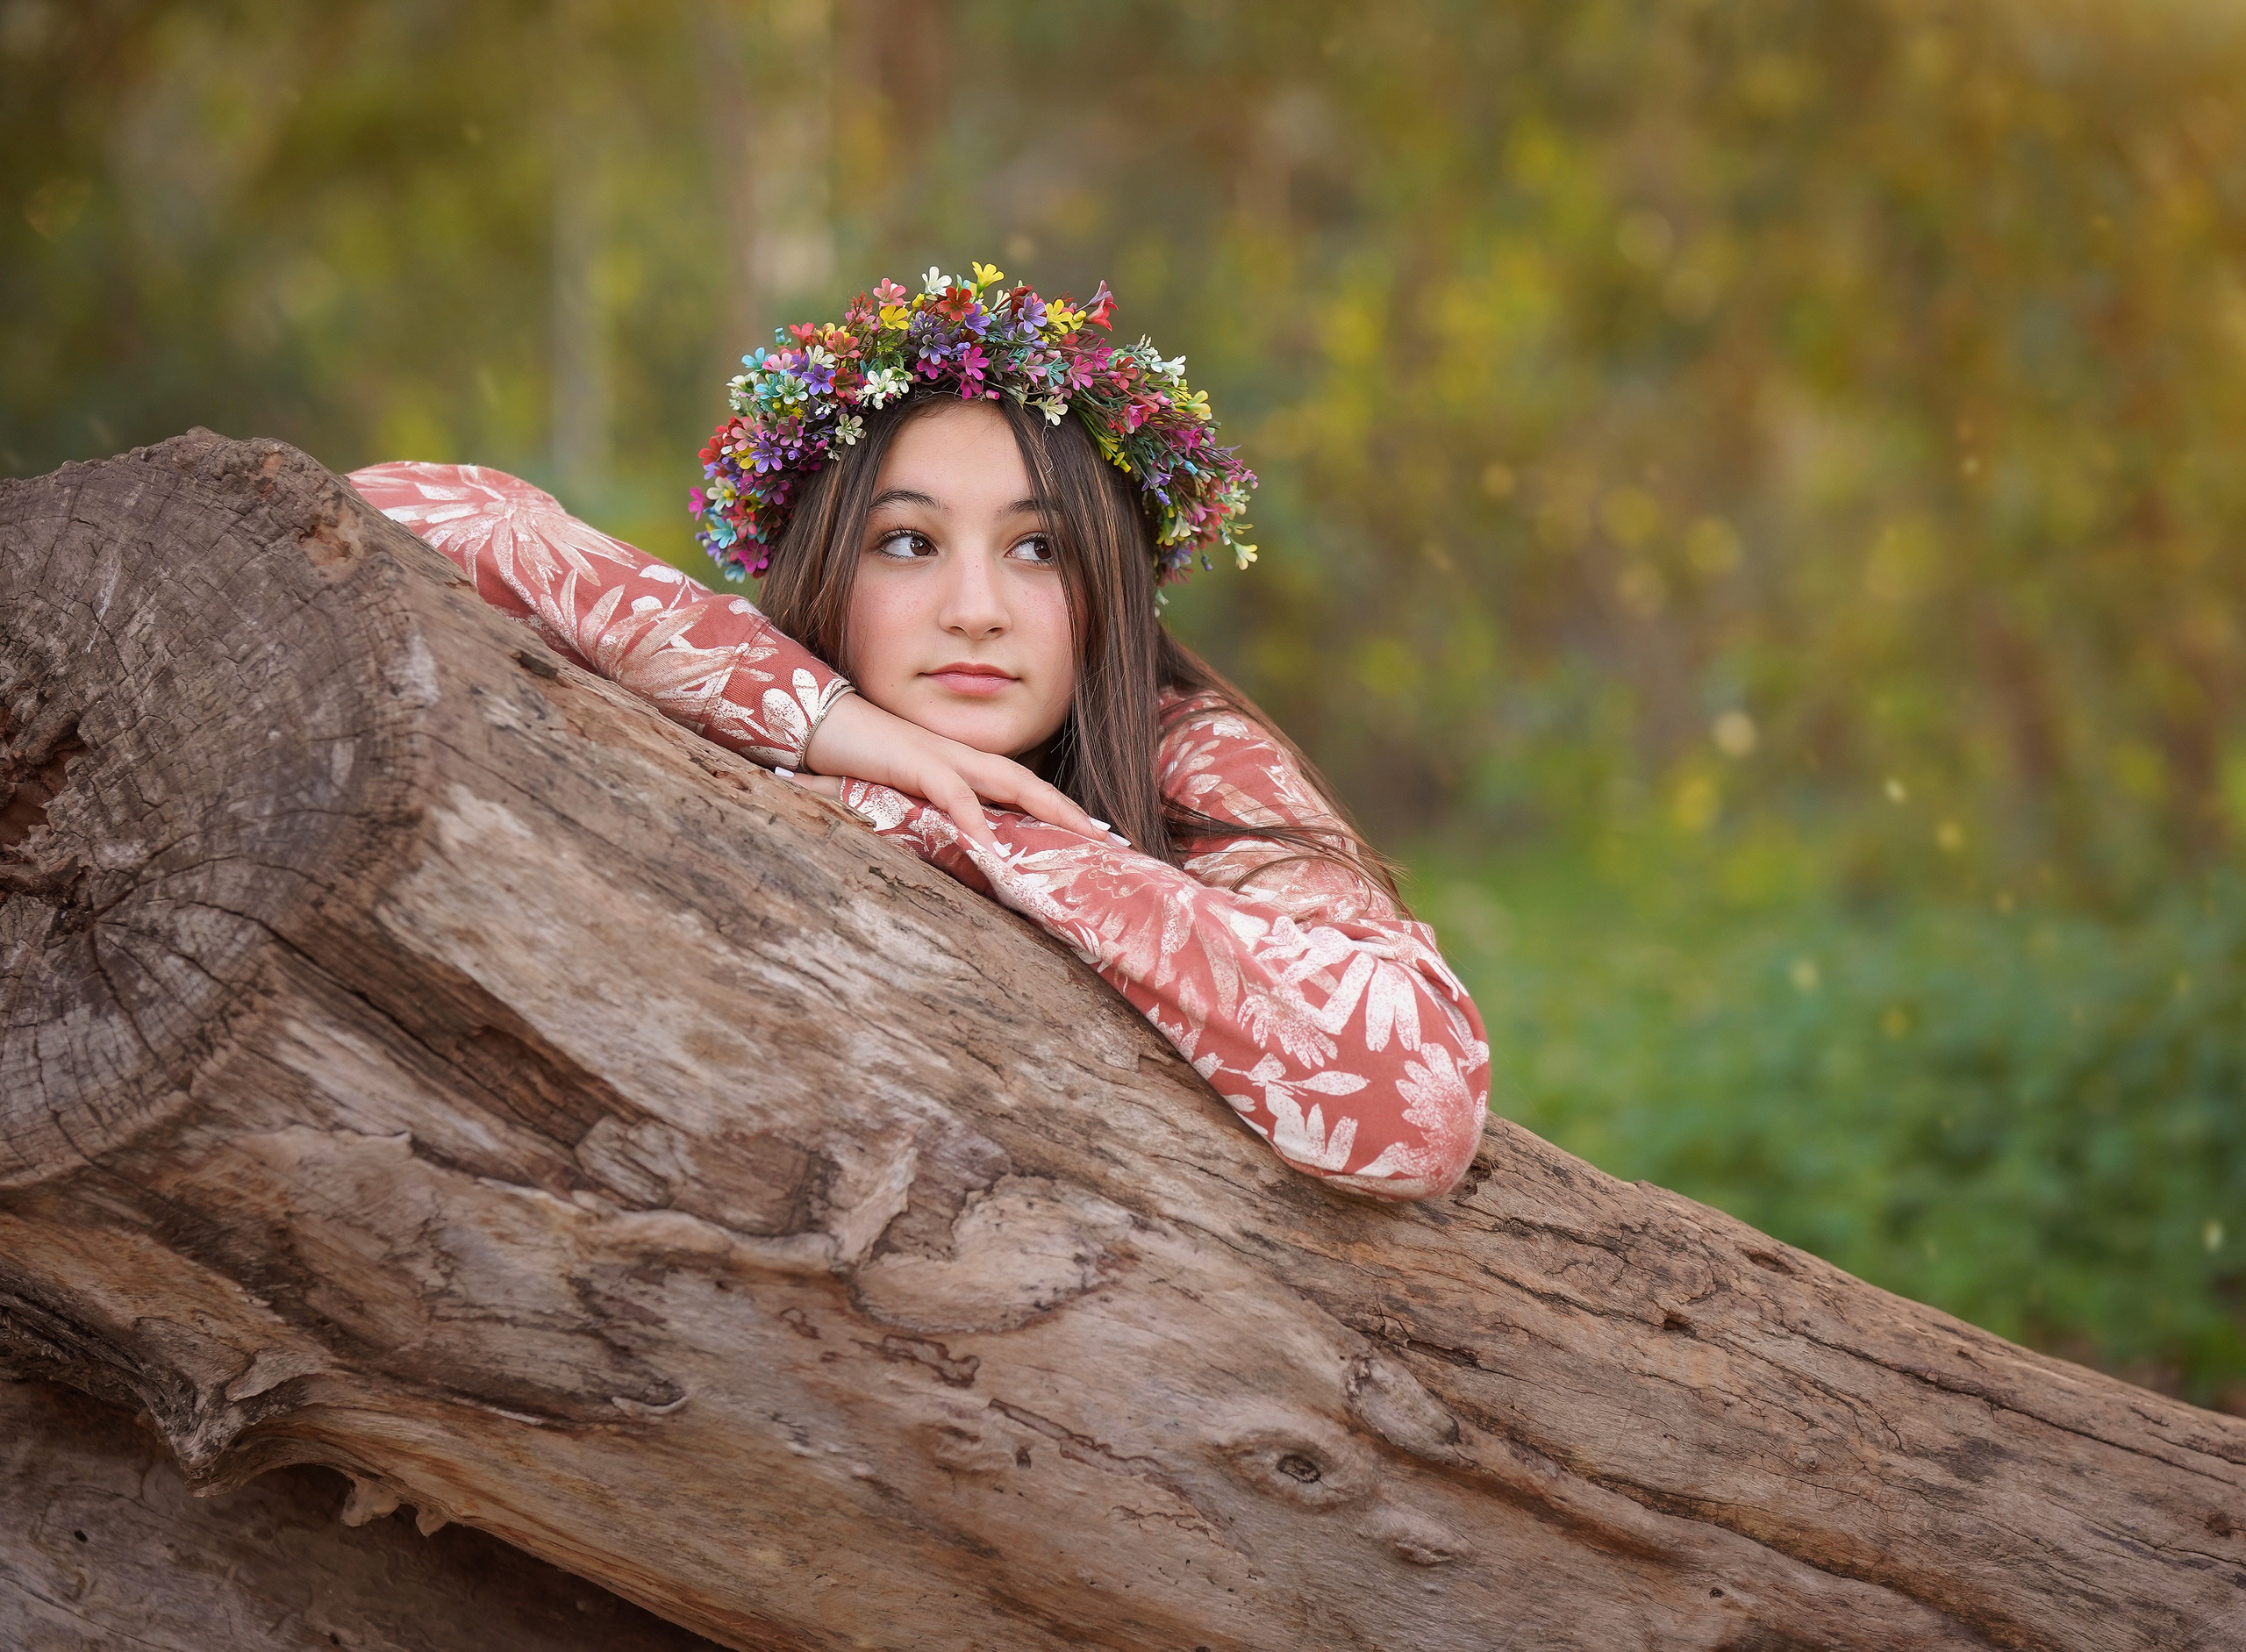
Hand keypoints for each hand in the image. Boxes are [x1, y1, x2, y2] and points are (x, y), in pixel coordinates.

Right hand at [796, 692, 1116, 854]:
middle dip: (1067, 809)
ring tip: (1076, 833)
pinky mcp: (910, 761)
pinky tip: (988, 840)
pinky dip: (971, 814)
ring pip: (1003, 780)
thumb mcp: (899, 793)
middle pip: (1026, 781)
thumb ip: (927, 813)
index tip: (1091, 833)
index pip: (1018, 786)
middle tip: (1106, 838)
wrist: (816, 724)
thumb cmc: (854, 760)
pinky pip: (949, 789)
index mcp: (958, 764)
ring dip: (1043, 806)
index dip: (1055, 808)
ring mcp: (937, 755)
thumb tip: (953, 846)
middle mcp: (958, 756)